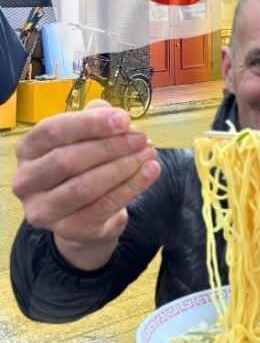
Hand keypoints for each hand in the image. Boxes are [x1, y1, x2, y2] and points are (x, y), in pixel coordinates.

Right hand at [11, 100, 159, 270]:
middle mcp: (26, 181)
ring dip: (123, 167)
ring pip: (84, 186)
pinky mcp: (68, 230)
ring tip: (149, 153)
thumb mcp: (86, 141)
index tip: (124, 119)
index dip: (89, 123)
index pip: (52, 131)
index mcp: (27, 151)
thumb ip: (94, 121)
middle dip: (110, 147)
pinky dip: (132, 187)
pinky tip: (150, 172)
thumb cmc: (83, 169)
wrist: (86, 218)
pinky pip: (104, 207)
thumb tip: (112, 113)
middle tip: (142, 139)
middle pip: (67, 160)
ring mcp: (43, 209)